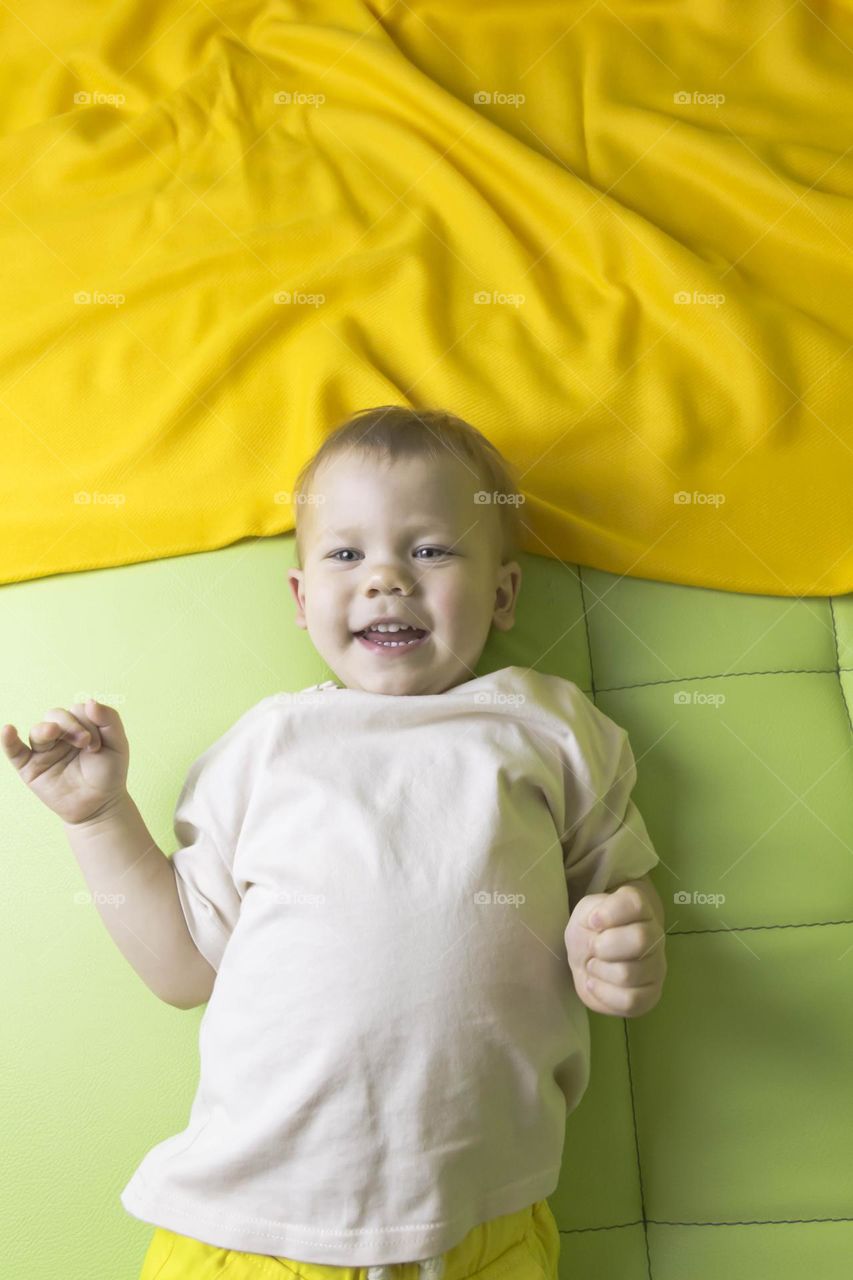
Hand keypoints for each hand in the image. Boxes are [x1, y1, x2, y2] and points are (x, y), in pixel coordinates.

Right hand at [1, 699, 129, 825]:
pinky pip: (14, 751)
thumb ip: (109, 720)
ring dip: (47, 729)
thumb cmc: (108, 774)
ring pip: (38, 730)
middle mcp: (60, 736)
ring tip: (55, 733)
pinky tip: (8, 730)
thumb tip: (89, 700)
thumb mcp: (118, 744)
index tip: (98, 744)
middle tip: (86, 742)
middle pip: (55, 715)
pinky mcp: (30, 767)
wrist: (99, 805)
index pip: (77, 710)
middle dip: (71, 724)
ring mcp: (44, 751)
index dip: (89, 722)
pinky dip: (8, 740)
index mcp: (80, 726)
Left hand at [564, 883, 665, 1016]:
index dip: (609, 913)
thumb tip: (598, 922)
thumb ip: (592, 910)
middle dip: (603, 946)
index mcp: (640, 910)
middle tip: (593, 948)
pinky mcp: (650, 996)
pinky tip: (594, 983)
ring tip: (593, 965)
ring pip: (629, 974)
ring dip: (600, 970)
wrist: (587, 960)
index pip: (636, 905)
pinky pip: (629, 1001)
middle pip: (640, 940)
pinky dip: (603, 993)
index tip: (592, 922)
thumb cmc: (589, 932)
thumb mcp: (585, 912)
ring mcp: (657, 968)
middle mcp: (655, 936)